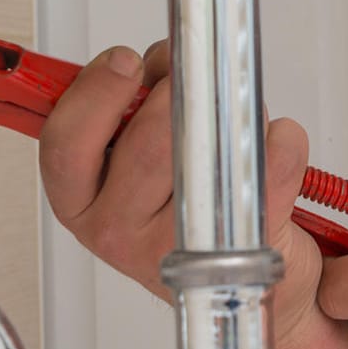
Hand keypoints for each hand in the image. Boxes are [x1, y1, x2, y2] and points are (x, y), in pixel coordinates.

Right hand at [37, 44, 331, 348]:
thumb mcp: (128, 162)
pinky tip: (271, 145)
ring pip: (209, 146)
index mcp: (83, 203)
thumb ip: (126, 111)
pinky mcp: (240, 248)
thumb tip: (160, 62)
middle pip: (149, 140)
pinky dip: (282, 138)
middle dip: (183, 91)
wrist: (242, 287)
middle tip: (199, 84)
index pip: (65, 146)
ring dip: (232, 110)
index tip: (127, 62)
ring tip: (234, 118)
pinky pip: (270, 163)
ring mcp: (178, 247)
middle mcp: (119, 232)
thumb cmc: (182, 213)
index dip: (95, 95)